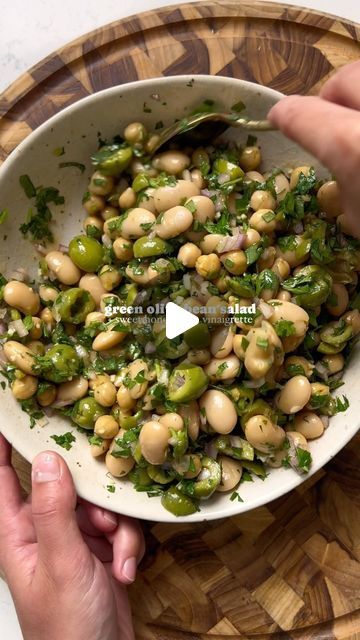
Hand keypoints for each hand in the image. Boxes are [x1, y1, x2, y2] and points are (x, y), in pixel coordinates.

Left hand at [0, 435, 144, 639]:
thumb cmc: (67, 626)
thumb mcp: (62, 563)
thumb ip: (54, 510)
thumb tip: (50, 460)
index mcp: (18, 532)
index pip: (3, 477)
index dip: (3, 445)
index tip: (15, 415)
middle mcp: (44, 530)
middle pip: (66, 484)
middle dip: (92, 497)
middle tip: (101, 519)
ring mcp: (74, 540)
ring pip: (98, 503)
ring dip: (115, 527)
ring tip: (116, 557)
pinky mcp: (99, 549)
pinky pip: (117, 526)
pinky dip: (126, 544)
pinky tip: (125, 569)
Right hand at [268, 60, 359, 236]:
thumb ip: (341, 192)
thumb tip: (341, 179)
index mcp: (351, 145)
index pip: (303, 114)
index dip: (286, 116)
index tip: (279, 118)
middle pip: (346, 79)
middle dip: (333, 98)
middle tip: (332, 124)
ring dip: (356, 101)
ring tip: (355, 128)